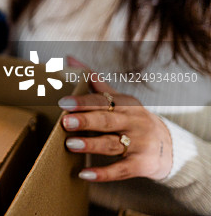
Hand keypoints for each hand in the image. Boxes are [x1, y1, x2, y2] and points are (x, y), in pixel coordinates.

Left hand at [58, 57, 172, 181]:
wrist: (169, 147)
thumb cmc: (133, 119)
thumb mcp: (119, 99)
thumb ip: (94, 81)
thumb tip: (69, 58)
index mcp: (126, 104)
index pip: (103, 101)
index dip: (83, 102)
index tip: (63, 102)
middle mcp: (134, 122)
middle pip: (107, 120)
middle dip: (86, 121)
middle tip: (65, 122)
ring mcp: (139, 144)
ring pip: (113, 144)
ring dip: (91, 144)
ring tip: (70, 144)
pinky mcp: (142, 165)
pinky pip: (121, 170)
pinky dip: (103, 173)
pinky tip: (85, 174)